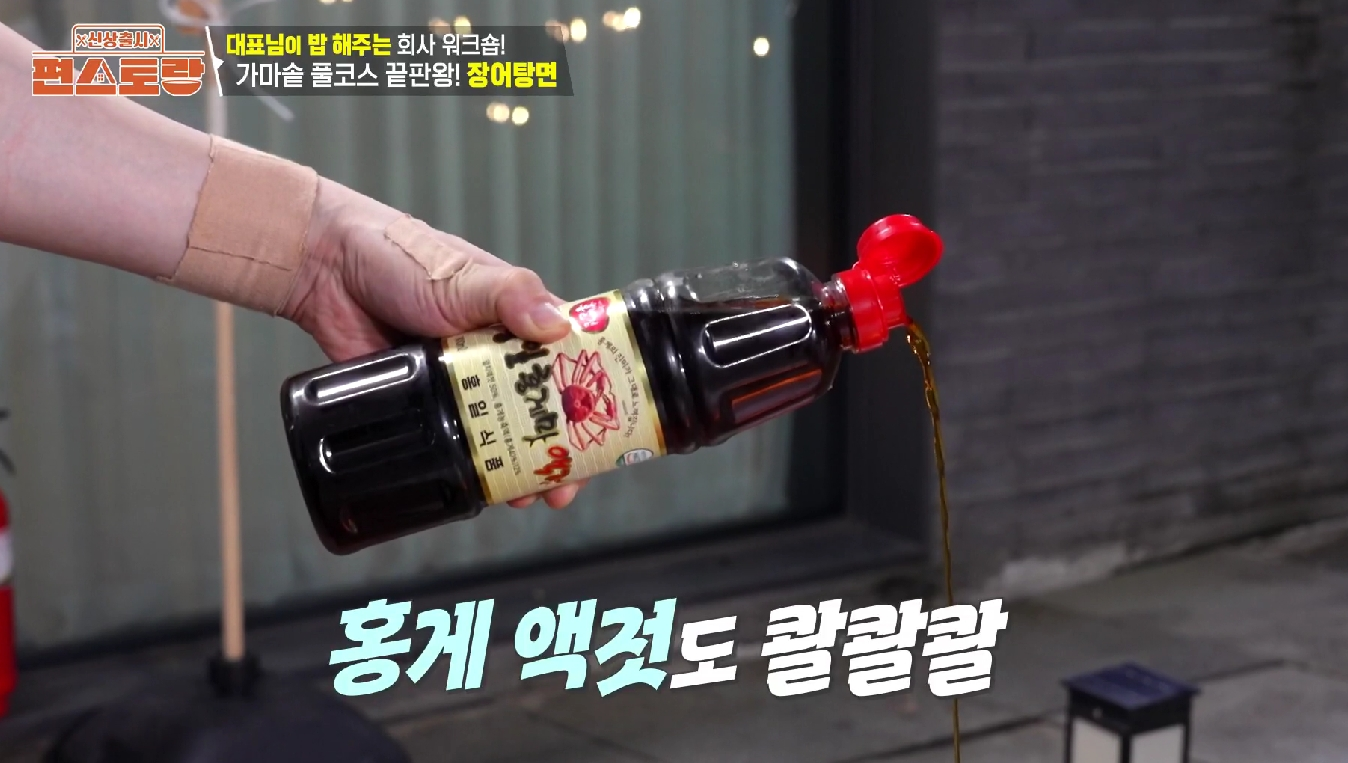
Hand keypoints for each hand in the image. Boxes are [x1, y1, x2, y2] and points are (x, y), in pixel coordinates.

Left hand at [279, 178, 586, 509]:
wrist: (325, 272)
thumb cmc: (400, 256)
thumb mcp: (465, 275)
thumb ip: (512, 296)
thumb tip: (558, 326)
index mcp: (519, 318)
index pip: (571, 359)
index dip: (591, 396)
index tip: (604, 430)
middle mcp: (495, 353)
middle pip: (542, 408)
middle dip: (559, 449)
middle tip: (564, 484)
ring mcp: (460, 382)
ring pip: (500, 431)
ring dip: (517, 465)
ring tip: (524, 495)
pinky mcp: (424, 403)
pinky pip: (454, 440)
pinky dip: (471, 466)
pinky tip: (480, 488)